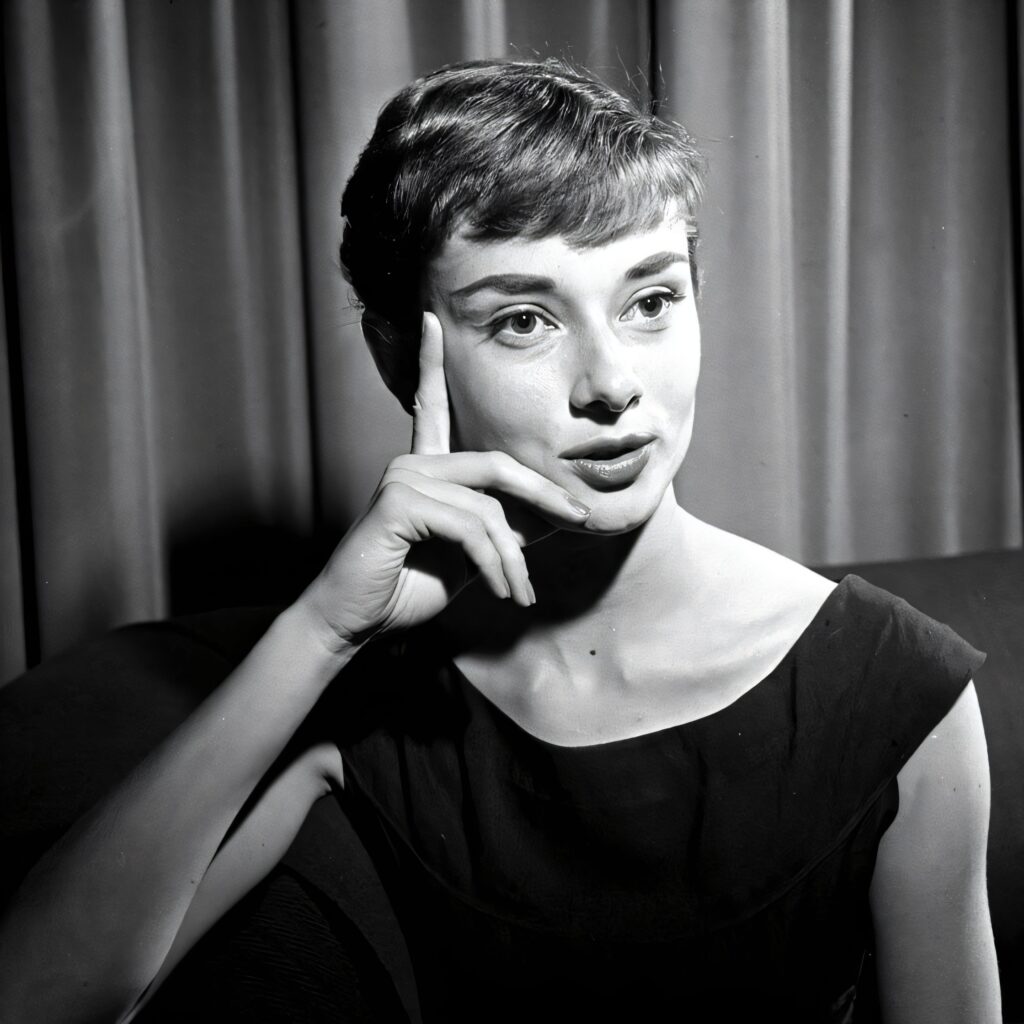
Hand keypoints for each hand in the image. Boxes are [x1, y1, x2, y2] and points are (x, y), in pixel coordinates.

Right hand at [299, 312, 591, 649]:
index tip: (431, 319)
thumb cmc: (407, 587)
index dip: (431, 362)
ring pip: (489, 507)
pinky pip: (471, 526)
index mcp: (426, 468)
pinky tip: (499, 591)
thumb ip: (504, 531)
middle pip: (498, 464)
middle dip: (546, 495)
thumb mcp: (471, 557)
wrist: (356, 623)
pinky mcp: (398, 502)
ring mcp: (402, 477)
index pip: (431, 405)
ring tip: (519, 593)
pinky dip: (494, 563)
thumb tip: (555, 514)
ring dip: (514, 558)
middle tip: (580, 519)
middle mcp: (412, 463)